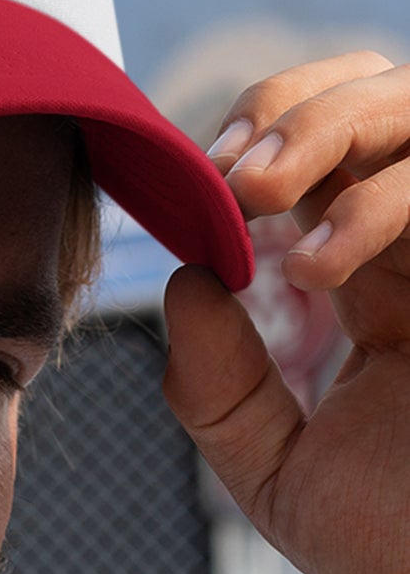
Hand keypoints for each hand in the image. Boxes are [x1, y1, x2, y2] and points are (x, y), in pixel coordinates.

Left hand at [162, 51, 409, 573]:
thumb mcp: (282, 473)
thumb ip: (219, 388)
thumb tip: (183, 281)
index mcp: (389, 283)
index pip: (327, 162)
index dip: (257, 144)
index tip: (192, 182)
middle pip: (383, 100)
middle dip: (293, 110)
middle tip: (225, 173)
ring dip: (329, 129)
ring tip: (254, 195)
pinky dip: (385, 201)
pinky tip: (319, 267)